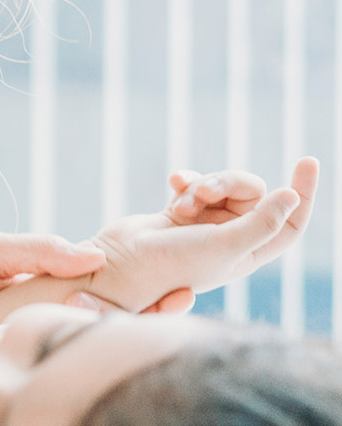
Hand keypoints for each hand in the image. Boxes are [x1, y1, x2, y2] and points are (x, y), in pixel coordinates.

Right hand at [85, 158, 318, 311]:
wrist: (120, 265)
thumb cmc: (173, 264)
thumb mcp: (225, 246)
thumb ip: (263, 223)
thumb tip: (292, 195)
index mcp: (248, 253)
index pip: (291, 222)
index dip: (303, 193)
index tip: (306, 160)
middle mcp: (230, 239)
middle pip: (253, 195)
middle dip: (229, 184)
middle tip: (205, 190)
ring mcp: (205, 225)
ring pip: (222, 186)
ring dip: (203, 185)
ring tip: (182, 198)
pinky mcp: (180, 212)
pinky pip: (195, 185)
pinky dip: (187, 181)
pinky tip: (174, 182)